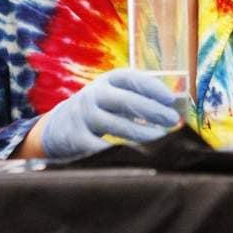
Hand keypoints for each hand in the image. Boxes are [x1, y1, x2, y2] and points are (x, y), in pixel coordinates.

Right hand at [41, 68, 179, 157]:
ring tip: (160, 138)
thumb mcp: (115, 96)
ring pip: (116, 124)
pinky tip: (136, 153)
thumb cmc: (100, 109)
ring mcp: (83, 115)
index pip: (132, 78)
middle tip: (172, 120)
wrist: (58, 126)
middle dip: (152, 111)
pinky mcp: (75, 137)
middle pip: (126, 101)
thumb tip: (174, 106)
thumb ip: (139, 98)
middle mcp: (94, 94)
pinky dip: (119, 150)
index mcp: (108, 80)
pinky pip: (101, 146)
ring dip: (141, 132)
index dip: (152, 87)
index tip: (170, 99)